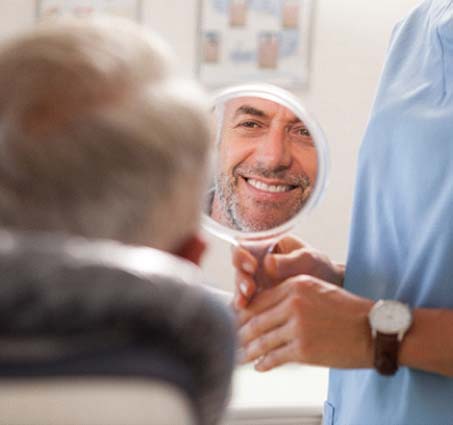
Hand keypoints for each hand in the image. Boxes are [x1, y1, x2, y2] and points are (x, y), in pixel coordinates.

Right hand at [232, 235, 344, 308]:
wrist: (330, 291)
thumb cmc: (319, 268)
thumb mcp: (309, 260)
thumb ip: (289, 261)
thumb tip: (268, 263)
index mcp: (266, 246)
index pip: (244, 246)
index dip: (242, 255)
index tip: (252, 265)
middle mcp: (256, 263)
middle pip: (238, 268)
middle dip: (241, 279)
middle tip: (249, 289)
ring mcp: (256, 282)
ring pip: (239, 287)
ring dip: (240, 295)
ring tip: (244, 304)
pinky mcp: (258, 299)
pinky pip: (246, 303)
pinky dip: (245, 310)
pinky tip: (246, 315)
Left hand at [237, 275, 372, 370]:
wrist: (374, 330)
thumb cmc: (346, 310)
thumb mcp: (317, 290)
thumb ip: (290, 296)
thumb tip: (265, 310)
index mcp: (295, 285)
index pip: (259, 300)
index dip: (243, 312)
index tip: (235, 320)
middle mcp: (293, 303)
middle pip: (256, 319)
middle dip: (240, 332)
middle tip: (230, 339)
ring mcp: (297, 327)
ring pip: (262, 340)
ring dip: (248, 350)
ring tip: (239, 356)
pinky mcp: (303, 350)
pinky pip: (275, 357)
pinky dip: (263, 363)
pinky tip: (258, 366)